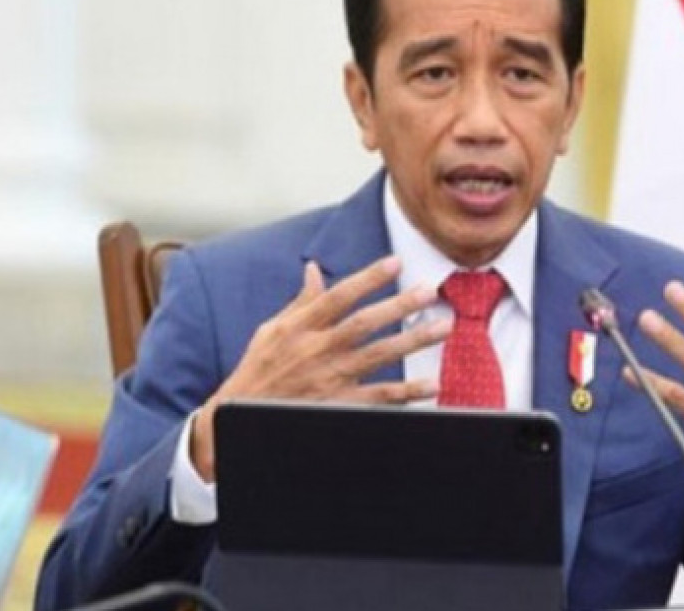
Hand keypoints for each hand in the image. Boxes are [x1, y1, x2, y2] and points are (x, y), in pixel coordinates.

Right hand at [190, 255, 450, 480]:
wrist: (240, 420)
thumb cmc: (258, 372)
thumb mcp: (271, 332)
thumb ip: (301, 303)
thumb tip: (314, 269)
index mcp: (300, 328)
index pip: (338, 297)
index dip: (367, 278)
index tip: (396, 263)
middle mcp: (316, 351)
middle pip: (363, 324)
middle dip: (398, 306)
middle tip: (430, 290)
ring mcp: (329, 380)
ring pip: (378, 356)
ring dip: (413, 342)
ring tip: (443, 328)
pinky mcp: (338, 406)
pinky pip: (379, 398)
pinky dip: (406, 392)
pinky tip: (432, 385)